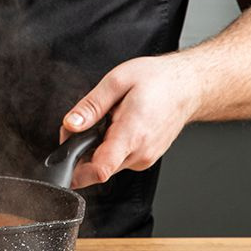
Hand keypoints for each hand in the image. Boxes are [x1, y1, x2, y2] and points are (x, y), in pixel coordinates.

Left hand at [61, 54, 200, 187]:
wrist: (187, 87)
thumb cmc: (157, 81)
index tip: (64, 159)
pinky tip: (116, 127)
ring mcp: (144, 159)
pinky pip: (118, 160)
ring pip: (106, 165)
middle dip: (80, 150)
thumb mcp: (117, 81)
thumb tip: (70, 124)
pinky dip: (109, 148)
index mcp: (132, 134)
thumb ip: (91, 106)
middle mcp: (139, 153)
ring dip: (96, 148)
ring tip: (105, 120)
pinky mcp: (145, 159)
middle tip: (83, 123)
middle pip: (96, 168)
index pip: (99, 169)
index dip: (75, 170)